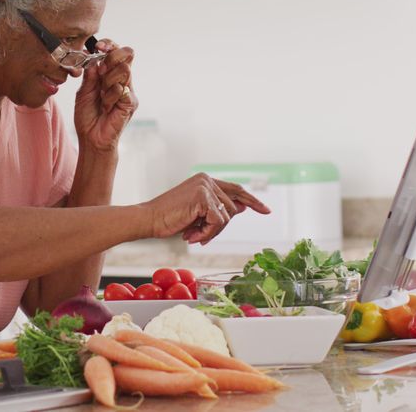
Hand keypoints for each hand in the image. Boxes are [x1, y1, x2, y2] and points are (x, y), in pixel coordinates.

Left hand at [74, 40, 136, 152]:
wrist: (91, 138)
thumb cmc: (88, 116)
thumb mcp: (83, 92)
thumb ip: (90, 76)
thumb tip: (94, 59)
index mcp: (110, 74)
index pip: (117, 51)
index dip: (109, 45)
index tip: (98, 47)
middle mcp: (122, 80)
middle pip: (127, 54)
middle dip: (111, 57)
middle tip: (100, 71)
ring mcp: (128, 91)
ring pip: (124, 70)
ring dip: (108, 80)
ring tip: (101, 96)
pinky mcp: (130, 103)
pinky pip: (122, 89)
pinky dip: (109, 96)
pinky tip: (106, 107)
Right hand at [143, 173, 270, 244]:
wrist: (149, 220)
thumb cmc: (170, 219)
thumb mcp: (199, 214)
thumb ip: (219, 209)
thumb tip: (243, 207)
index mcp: (205, 180)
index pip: (236, 189)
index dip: (252, 200)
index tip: (266, 210)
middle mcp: (207, 180)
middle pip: (232, 209)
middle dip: (218, 228)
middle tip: (198, 236)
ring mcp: (205, 187)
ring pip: (226, 218)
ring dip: (210, 232)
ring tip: (192, 235)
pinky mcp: (202, 197)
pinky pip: (218, 222)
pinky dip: (207, 233)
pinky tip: (192, 235)